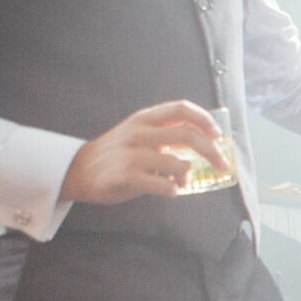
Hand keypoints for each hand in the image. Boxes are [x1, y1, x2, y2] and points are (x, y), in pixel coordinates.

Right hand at [60, 100, 225, 204]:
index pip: (180, 109)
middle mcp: (139, 133)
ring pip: (179, 164)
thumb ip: (165, 134)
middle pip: (187, 135)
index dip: (204, 119)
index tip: (218, 134)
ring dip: (187, 175)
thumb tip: (205, 143)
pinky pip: (164, 185)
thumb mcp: (137, 133)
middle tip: (222, 165)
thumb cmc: (116, 153)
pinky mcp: (126, 177)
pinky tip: (170, 191)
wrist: (77, 170)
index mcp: (144, 118)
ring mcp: (132, 155)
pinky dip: (173, 190)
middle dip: (212, 151)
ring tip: (180, 181)